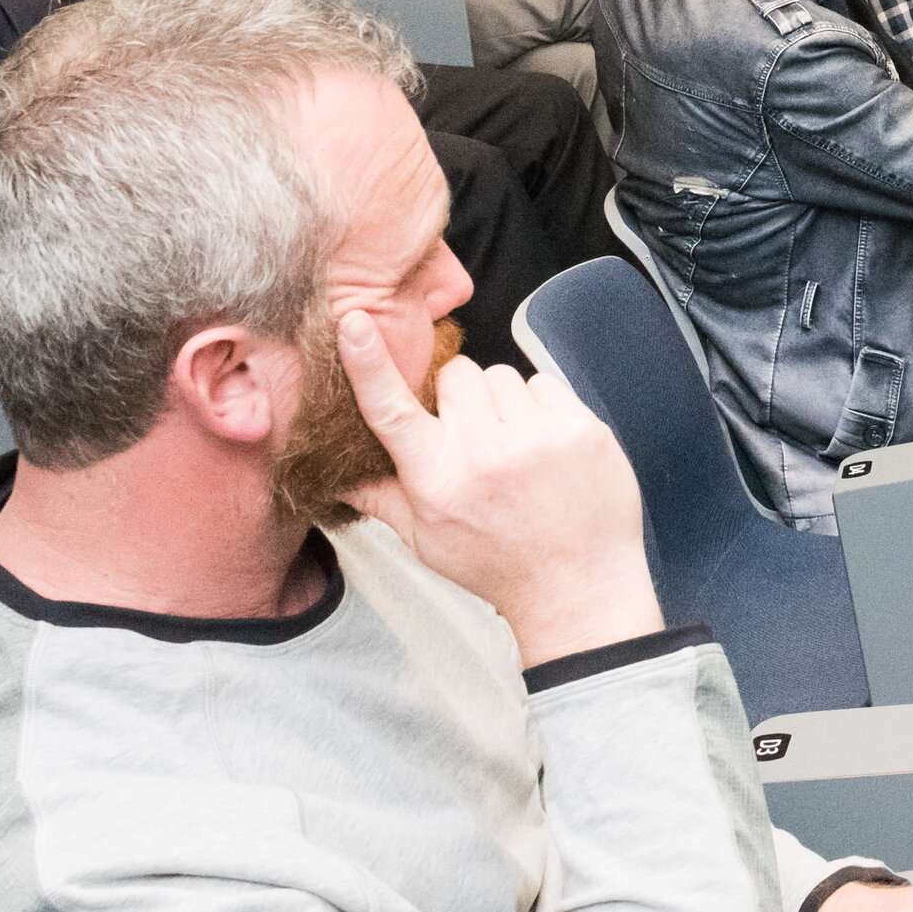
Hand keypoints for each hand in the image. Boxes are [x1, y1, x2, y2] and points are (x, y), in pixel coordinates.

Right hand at [340, 323, 662, 668]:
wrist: (577, 588)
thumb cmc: (498, 565)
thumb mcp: (426, 541)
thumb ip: (379, 497)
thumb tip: (331, 475)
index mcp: (437, 481)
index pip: (391, 411)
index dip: (368, 363)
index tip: (355, 323)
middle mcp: (484, 455)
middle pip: (455, 376)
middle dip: (459, 399)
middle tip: (475, 438)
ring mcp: (536, 438)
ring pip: (500, 375)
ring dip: (502, 403)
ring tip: (513, 447)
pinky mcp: (580, 427)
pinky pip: (544, 382)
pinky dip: (541, 407)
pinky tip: (544, 446)